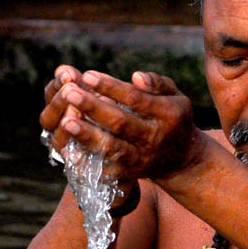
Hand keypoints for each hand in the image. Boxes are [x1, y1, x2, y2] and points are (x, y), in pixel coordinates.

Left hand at [40, 66, 197, 181]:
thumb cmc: (173, 118)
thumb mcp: (176, 97)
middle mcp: (154, 138)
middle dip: (93, 108)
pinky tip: (69, 149)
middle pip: (120, 123)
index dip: (111, 87)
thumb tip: (136, 76)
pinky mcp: (130, 172)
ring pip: (111, 148)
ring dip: (87, 135)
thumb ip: (158, 84)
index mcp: (168, 115)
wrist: (181, 160)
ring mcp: (142, 158)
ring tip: (66, 121)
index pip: (136, 99)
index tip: (88, 76)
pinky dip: (87, 160)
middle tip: (69, 93)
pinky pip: (106, 168)